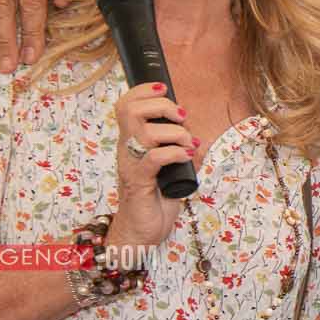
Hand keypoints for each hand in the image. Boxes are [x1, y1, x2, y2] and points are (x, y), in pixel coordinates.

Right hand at [107, 81, 196, 249]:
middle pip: (130, 110)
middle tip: (181, 117)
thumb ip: (177, 149)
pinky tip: (187, 156)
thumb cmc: (155, 199)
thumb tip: (194, 134)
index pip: (125, 105)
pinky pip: (154, 157)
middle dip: (161, 105)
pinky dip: (175, 152)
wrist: (142, 231)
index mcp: (131, 142)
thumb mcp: (169, 167)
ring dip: (175, 132)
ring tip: (189, 143)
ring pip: (145, 132)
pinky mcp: (139, 182)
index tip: (164, 88)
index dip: (142, 90)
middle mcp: (127, 149)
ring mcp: (131, 164)